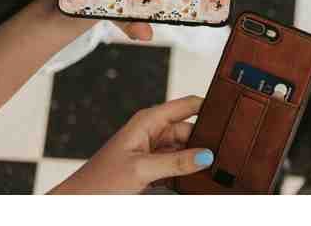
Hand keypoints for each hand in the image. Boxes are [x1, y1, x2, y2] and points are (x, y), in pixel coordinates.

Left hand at [49, 96, 213, 193]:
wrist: (78, 205)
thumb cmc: (99, 182)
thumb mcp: (142, 170)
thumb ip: (176, 162)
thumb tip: (206, 155)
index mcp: (149, 120)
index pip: (188, 105)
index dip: (209, 106)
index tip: (231, 112)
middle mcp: (152, 131)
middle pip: (190, 130)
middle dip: (205, 141)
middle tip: (226, 153)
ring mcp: (153, 150)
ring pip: (185, 150)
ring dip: (196, 160)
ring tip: (214, 168)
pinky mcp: (152, 168)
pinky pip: (177, 166)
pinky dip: (186, 173)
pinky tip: (196, 179)